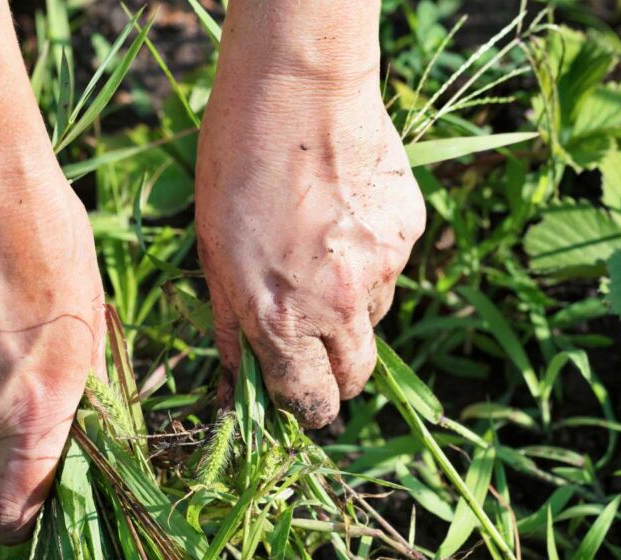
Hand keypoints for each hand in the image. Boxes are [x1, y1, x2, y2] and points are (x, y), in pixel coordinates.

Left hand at [195, 2, 425, 427]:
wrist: (298, 89)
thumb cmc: (235, 167)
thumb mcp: (212, 254)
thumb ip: (231, 327)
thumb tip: (235, 382)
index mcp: (282, 320)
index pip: (310, 401)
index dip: (306, 409)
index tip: (302, 401)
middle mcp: (340, 306)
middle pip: (356, 378)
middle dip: (337, 377)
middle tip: (316, 348)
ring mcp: (382, 269)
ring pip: (374, 319)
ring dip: (351, 310)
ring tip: (320, 254)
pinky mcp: (409, 233)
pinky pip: (391, 268)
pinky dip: (370, 260)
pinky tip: (343, 218)